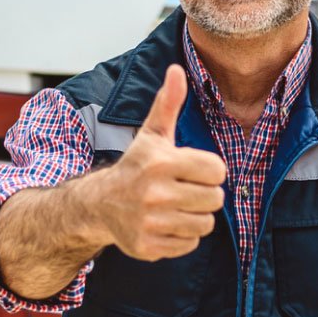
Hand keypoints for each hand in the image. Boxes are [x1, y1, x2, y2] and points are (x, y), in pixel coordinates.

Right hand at [100, 65, 226, 260]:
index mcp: (161, 162)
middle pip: (215, 199)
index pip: (217, 171)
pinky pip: (189, 244)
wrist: (100, 204)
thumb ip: (168, 103)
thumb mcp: (152, 134)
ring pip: (205, 224)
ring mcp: (150, 222)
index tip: (192, 170)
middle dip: (204, 194)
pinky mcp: (148, 247)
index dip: (209, 170)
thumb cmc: (137, 166)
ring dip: (195, 216)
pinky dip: (183, 236)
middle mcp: (154, 193)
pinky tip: (166, 223)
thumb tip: (176, 69)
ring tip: (176, 207)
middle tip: (185, 190)